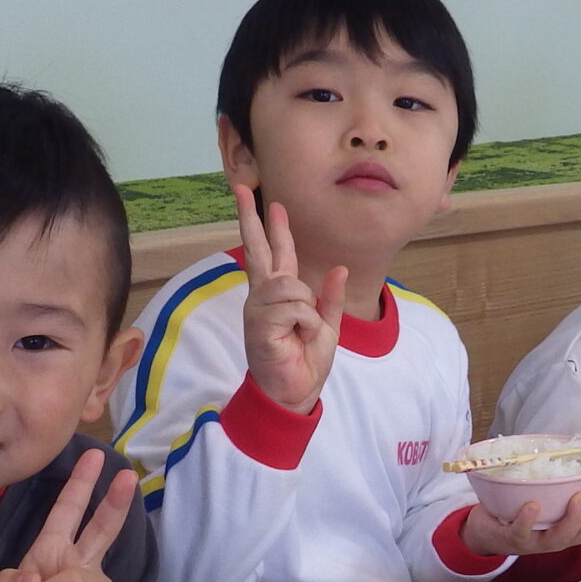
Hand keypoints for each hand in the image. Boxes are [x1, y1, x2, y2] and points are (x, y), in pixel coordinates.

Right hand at [235, 184, 345, 413]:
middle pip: (258, 251)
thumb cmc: (303, 363)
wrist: (292, 394)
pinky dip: (305, 324)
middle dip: (250, 218)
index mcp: (278, 297)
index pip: (275, 255)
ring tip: (302, 332)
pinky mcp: (259, 324)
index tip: (268, 203)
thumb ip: (330, 299)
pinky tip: (297, 339)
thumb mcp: (326, 327)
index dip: (272, 229)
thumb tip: (339, 268)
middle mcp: (263, 297)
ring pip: (289, 284)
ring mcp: (258, 309)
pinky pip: (294, 307)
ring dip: (306, 309)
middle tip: (241, 187)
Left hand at [462, 481, 580, 557]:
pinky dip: (528, 519)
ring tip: (578, 497)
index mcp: (568, 528)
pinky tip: (534, 505)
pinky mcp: (511, 540)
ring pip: (560, 537)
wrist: (485, 530)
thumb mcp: (546, 499)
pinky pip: (522, 533)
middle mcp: (557, 539)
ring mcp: (535, 542)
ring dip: (573, 517)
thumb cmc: (520, 510)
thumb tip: (579, 456)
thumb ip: (562, 485)